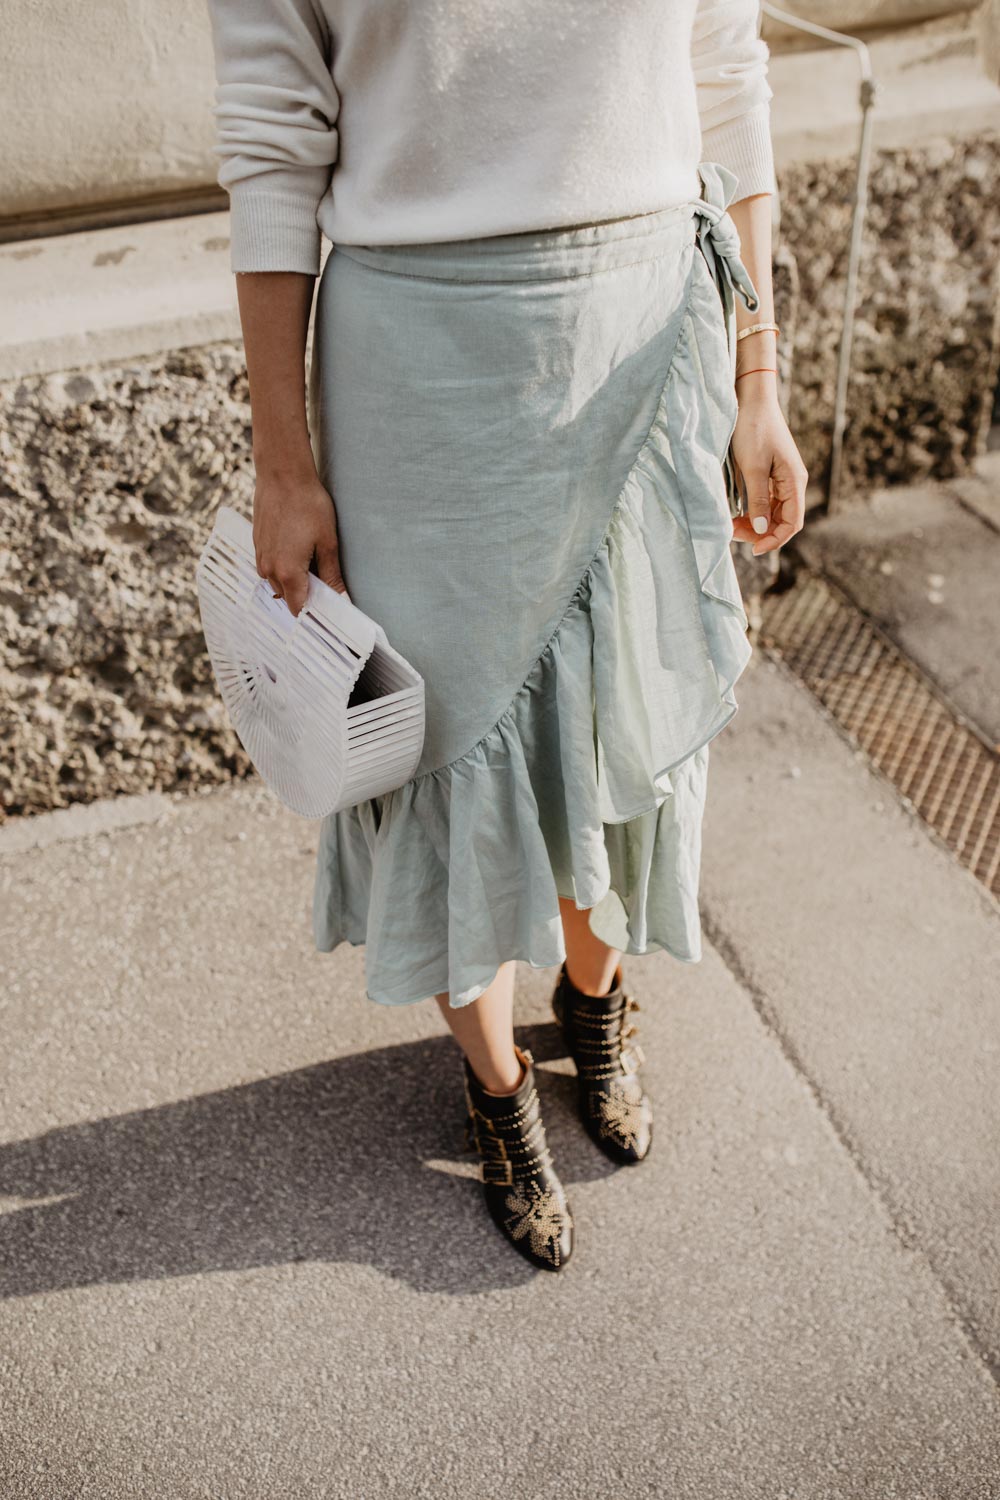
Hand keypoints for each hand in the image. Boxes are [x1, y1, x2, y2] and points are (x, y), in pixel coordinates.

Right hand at [253, 462, 348, 617]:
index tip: (327, 611)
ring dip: (292, 578)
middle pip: (287, 597)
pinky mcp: (256, 544)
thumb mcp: (327, 542)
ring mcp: (260, 556)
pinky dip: (282, 564)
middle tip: (324, 580)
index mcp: (288, 572)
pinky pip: (269, 566)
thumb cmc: (308, 504)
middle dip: (304, 594)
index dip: (313, 612)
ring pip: (277, 581)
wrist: (281, 474)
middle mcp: (268, 569)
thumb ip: (332, 575)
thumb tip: (342, 599)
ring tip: (310, 557)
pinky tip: (296, 546)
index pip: (298, 608)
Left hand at [729, 379, 807, 555]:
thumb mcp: (752, 467)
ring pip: (771, 512)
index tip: (753, 549)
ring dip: (754, 523)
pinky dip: (751, 511)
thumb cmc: (753, 428)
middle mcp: (792, 482)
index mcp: (794, 481)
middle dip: (760, 533)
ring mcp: (781, 478)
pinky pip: (764, 501)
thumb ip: (757, 500)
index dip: (775, 540)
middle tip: (733, 534)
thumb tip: (761, 530)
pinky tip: (735, 513)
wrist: (751, 399)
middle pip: (781, 520)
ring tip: (731, 525)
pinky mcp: (770, 473)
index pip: (792, 523)